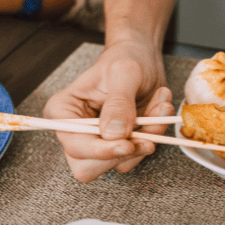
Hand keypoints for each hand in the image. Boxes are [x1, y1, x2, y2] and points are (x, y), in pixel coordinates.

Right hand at [43, 40, 172, 181]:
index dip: (100, 151)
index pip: (75, 146)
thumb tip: (114, 134)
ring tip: (159, 106)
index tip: (127, 144)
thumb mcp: (123, 73)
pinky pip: (139, 153)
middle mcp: (78, 132)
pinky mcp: (122, 144)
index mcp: (64, 113)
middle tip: (150, 133)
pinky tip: (160, 108)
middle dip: (124, 152)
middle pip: (91, 167)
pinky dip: (156, 133)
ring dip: (147, 137)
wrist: (143, 58)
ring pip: (121, 162)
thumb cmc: (126, 58)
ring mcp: (100, 141)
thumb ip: (118, 103)